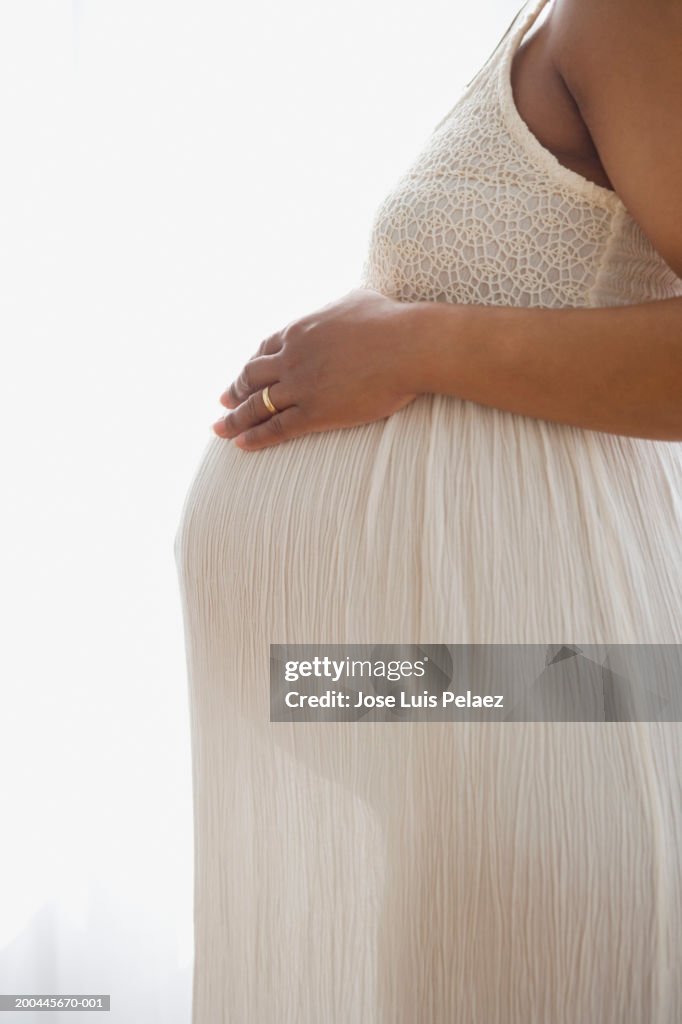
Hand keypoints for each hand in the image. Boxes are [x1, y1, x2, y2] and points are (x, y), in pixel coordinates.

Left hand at [212, 287, 421, 449]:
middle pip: (251, 377)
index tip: (243, 375)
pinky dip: (255, 437)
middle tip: (224, 402)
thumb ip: (338, 306)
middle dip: (235, 390)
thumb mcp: (355, 299)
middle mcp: (292, 358)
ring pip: (257, 405)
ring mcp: (300, 386)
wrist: (407, 346)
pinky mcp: (314, 412)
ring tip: (220, 428)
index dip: (251, 364)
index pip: (264, 349)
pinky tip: (241, 444)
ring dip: (234, 418)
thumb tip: (343, 304)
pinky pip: (276, 428)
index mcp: (299, 330)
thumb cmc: (390, 321)